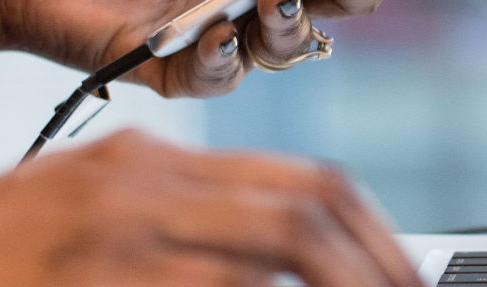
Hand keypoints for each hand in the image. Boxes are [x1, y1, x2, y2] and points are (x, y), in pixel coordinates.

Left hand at [12, 0, 381, 97]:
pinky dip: (218, 59)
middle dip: (323, 6)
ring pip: (268, 54)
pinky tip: (217, 37)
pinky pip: (208, 80)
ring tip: (276, 5)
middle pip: (304, 21)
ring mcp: (205, 42)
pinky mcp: (163, 71)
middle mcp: (236, 10)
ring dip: (280, 32)